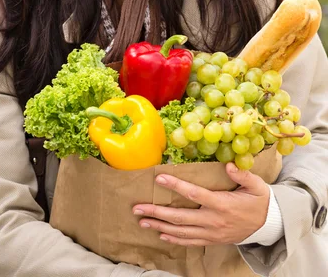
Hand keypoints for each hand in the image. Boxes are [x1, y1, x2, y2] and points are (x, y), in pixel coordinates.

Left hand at [132, 162, 269, 245]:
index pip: (194, 193)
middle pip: (180, 217)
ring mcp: (211, 232)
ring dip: (159, 226)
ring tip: (141, 221)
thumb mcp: (256, 185)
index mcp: (222, 203)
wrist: (268, 226)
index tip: (159, 178)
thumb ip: (242, 173)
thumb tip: (228, 164)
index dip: (176, 186)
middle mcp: (213, 220)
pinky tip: (161, 234)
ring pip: (180, 231)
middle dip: (156, 212)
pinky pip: (189, 241)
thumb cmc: (259, 201)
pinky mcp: (212, 240)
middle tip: (137, 208)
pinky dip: (174, 239)